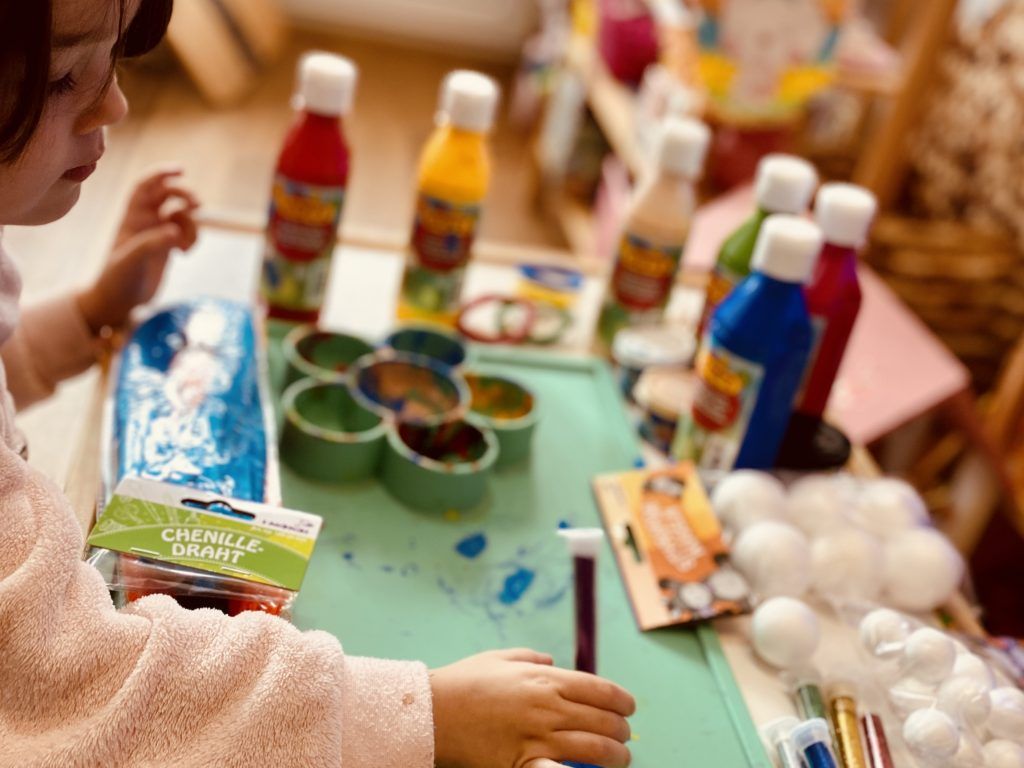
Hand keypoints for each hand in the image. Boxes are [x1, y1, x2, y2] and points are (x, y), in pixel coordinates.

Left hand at [77, 169, 198, 332]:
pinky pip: (187, 233)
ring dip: (192, 224)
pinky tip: (185, 253)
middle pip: (168, 194)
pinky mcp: (169, 247)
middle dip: (184, 194)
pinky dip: (193, 239)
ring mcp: (158, 233)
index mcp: (132, 216)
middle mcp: (146, 220)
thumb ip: (151, 244)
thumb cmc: (117, 279)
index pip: (146, 186)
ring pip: (182, 215)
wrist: (119, 301)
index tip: (181, 170)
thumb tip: (175, 231)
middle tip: (197, 204)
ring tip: (186, 245)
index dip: (162, 173)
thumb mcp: (130, 261)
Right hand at [430, 649, 634, 767]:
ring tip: (620, 759)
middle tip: (624, 736)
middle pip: (602, 720)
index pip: (600, 689)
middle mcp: (546, 707)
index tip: (629, 707)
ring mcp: (536, 738)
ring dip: (615, 756)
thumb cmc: (463, 682)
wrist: (430, 712)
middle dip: (621, 730)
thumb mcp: (498, 658)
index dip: (622, 700)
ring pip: (593, 749)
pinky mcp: (521, 764)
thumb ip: (530, 657)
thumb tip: (551, 660)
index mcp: (544, 679)